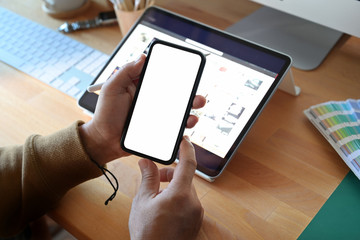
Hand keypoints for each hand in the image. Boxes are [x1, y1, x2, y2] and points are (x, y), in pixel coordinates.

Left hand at [79, 55, 205, 164]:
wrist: (104, 140)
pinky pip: (174, 125)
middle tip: (195, 90)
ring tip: (196, 107)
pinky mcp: (158, 127)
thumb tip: (143, 57)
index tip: (184, 69)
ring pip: (178, 108)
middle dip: (188, 90)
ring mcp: (156, 113)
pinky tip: (188, 122)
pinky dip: (184, 124)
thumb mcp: (112, 88)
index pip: (160, 75)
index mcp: (141, 86)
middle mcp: (151, 99)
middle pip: (174, 92)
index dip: (173, 71)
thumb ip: (126, 72)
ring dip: (190, 107)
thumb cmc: (105, 114)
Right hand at [129, 136, 203, 239]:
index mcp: (180, 194)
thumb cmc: (147, 233)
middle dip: (170, 175)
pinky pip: (189, 203)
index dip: (186, 149)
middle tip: (155, 179)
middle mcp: (193, 203)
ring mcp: (197, 213)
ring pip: (186, 190)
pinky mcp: (196, 221)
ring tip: (156, 199)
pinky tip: (164, 209)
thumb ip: (148, 178)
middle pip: (185, 178)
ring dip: (173, 188)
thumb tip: (146, 162)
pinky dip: (178, 199)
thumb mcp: (143, 201)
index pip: (188, 163)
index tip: (184, 140)